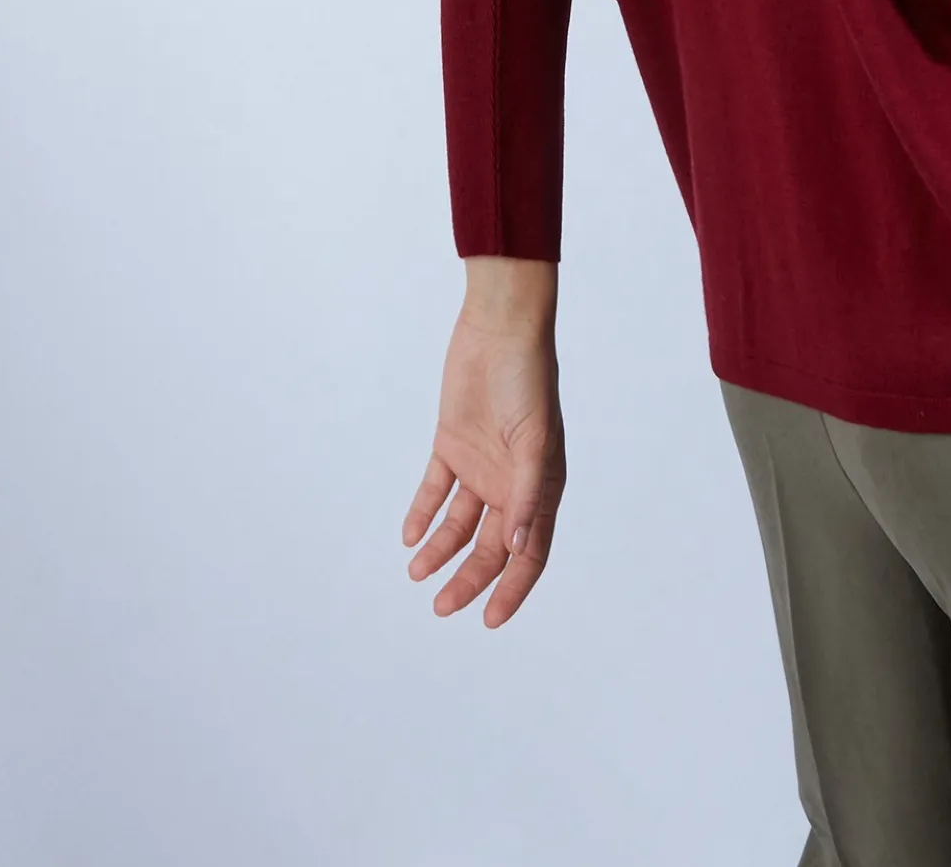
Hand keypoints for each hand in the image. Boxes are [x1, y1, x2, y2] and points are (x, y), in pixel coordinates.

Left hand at [401, 284, 564, 627]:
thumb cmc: (528, 380)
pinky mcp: (452, 444)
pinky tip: (409, 536)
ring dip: (441, 550)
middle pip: (490, 547)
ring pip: (459, 524)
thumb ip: (526, 496)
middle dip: (468, 579)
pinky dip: (422, 512)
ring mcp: (480, 465)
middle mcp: (511, 483)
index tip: (488, 620)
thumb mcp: (533, 442)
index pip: (528, 554)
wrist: (499, 330)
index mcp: (541, 488)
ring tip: (417, 575)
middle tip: (442, 607)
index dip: (512, 590)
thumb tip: (520, 549)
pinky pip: (435, 489)